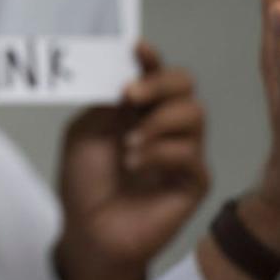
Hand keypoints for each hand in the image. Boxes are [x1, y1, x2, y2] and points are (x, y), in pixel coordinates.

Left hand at [54, 42, 208, 279]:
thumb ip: (107, 103)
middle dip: (160, 82)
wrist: (89, 231)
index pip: (154, 73)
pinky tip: (135, 164)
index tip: (137, 47)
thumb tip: (127, 73)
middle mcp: (164, 124)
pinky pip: (191, 154)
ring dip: (158, 121)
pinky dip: (159, 153)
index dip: (150, 58)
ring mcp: (182, 152)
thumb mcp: (85, 132)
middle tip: (130, 95)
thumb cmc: (84, 182)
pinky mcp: (193, 182)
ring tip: (128, 142)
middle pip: (185, 85)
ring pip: (195, 114)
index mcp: (137, 108)